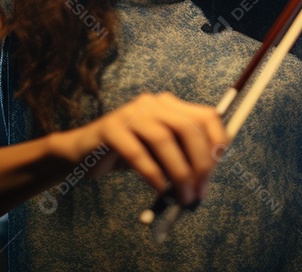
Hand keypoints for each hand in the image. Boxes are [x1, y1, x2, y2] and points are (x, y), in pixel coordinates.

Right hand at [57, 92, 227, 205]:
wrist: (84, 153)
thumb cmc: (129, 154)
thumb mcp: (160, 153)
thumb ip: (182, 159)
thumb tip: (204, 183)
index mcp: (170, 105)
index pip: (206, 116)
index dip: (216, 141)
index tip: (217, 169)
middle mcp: (153, 103)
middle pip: (187, 128)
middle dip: (199, 163)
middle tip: (200, 191)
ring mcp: (131, 113)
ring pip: (164, 140)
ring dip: (179, 172)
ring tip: (183, 197)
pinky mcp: (111, 129)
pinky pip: (138, 153)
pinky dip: (153, 174)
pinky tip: (161, 190)